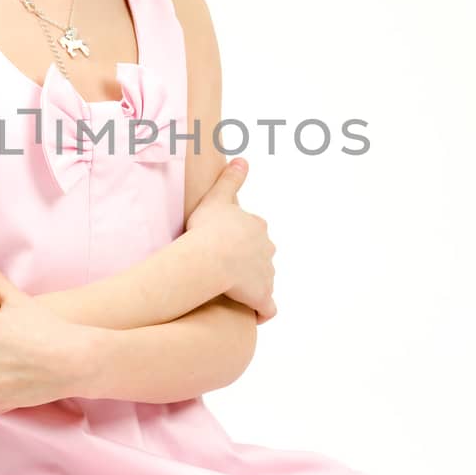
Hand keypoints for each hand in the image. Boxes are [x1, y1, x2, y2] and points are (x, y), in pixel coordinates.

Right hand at [186, 160, 276, 323]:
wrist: (210, 257)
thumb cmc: (208, 229)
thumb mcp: (216, 199)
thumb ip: (230, 180)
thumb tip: (242, 159)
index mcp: (257, 227)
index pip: (254, 235)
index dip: (240, 244)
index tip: (223, 250)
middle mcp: (267, 249)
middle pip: (260, 258)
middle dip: (248, 265)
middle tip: (224, 272)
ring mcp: (267, 274)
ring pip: (263, 282)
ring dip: (251, 288)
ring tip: (230, 294)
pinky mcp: (263, 297)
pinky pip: (267, 309)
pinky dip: (261, 312)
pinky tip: (248, 314)